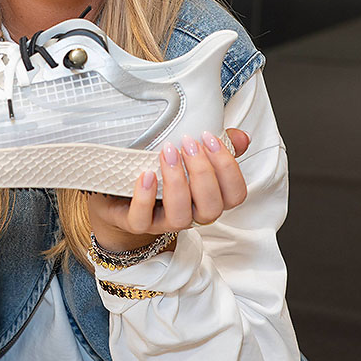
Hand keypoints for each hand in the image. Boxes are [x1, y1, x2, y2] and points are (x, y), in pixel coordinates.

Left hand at [87, 129, 249, 252]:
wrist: (118, 196)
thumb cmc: (159, 175)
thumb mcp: (188, 157)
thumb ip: (216, 147)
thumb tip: (241, 137)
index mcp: (208, 198)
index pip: (235, 195)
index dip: (228, 168)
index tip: (210, 138)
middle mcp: (190, 214)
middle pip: (212, 207)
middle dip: (203, 173)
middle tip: (188, 143)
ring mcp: (162, 222)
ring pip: (180, 217)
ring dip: (177, 183)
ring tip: (167, 153)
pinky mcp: (135, 223)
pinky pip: (142, 220)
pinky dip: (144, 197)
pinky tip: (146, 174)